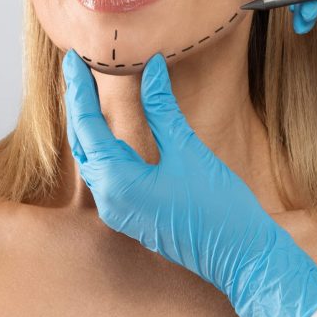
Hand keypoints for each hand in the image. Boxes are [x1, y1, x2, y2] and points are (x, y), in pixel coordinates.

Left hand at [61, 49, 316, 316]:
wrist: (242, 258)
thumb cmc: (220, 207)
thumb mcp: (188, 150)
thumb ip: (162, 108)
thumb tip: (151, 67)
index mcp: (117, 182)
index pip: (86, 125)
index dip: (79, 89)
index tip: (73, 59)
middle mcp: (109, 200)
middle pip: (82, 143)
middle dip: (78, 105)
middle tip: (77, 69)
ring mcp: (118, 212)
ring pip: (92, 160)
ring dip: (88, 127)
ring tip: (89, 93)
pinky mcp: (131, 216)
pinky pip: (106, 175)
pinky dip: (103, 147)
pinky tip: (110, 130)